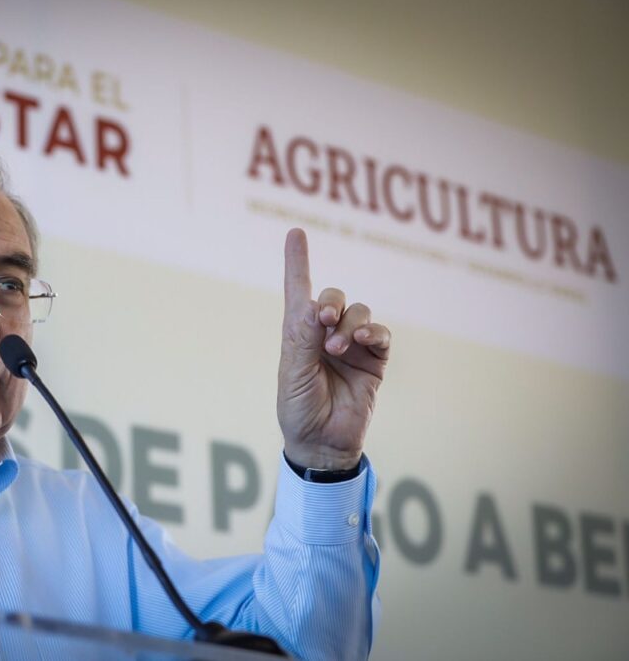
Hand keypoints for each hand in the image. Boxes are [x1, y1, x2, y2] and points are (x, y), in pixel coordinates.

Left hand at [277, 229, 390, 469]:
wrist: (321, 443)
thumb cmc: (299, 409)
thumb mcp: (295, 371)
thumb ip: (305, 337)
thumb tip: (316, 304)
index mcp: (298, 335)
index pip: (298, 291)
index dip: (297, 262)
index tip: (295, 232)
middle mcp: (325, 335)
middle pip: (334, 296)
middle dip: (331, 301)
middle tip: (323, 320)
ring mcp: (352, 347)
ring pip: (360, 312)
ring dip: (351, 323)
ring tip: (339, 347)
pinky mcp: (374, 362)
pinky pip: (381, 335)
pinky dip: (374, 332)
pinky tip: (364, 340)